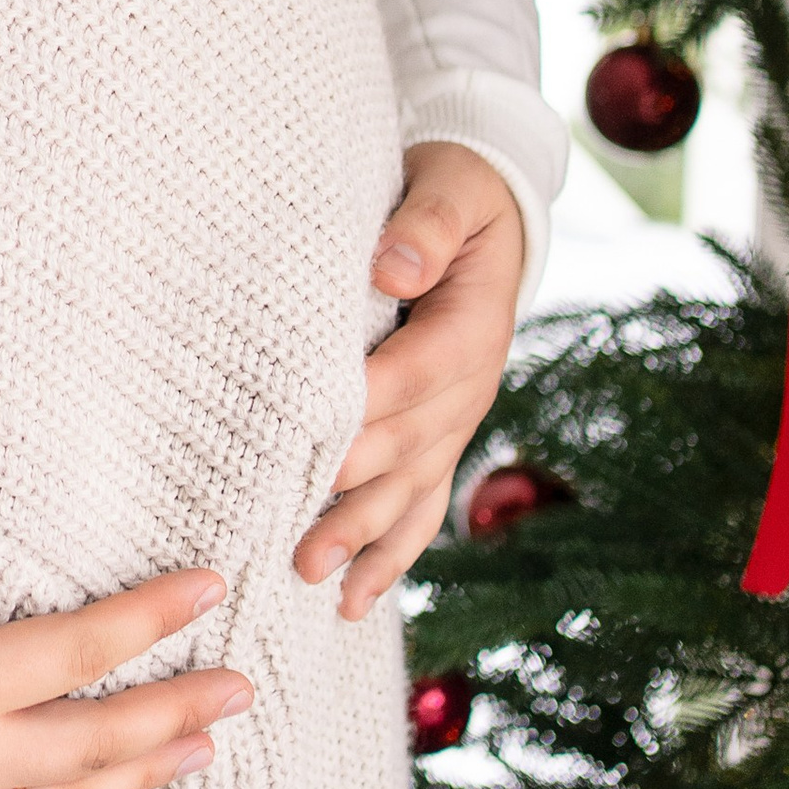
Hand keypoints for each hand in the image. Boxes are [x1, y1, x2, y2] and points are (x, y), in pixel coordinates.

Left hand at [293, 139, 526, 618]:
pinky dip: (389, 554)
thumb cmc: (454, 192)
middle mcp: (470, 386)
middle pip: (409, 446)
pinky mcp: (440, 437)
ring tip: (313, 577)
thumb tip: (393, 267)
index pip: (416, 373)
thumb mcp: (448, 187)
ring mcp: (456, 420)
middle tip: (300, 536)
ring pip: (412, 489)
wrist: (488, 210)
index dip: (369, 409)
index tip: (317, 443)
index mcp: (471, 325)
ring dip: (364, 538)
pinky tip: (352, 601)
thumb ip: (423, 227)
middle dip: (354, 494)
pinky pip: (421, 504)